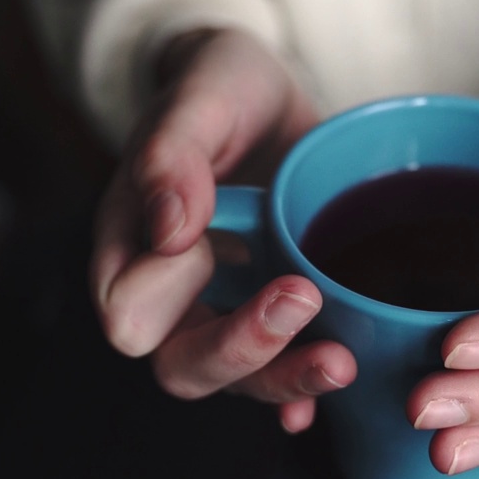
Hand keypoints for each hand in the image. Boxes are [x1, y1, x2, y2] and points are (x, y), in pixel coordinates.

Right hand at [91, 29, 355, 431]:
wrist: (265, 96)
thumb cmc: (219, 88)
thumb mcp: (200, 97)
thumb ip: (173, 152)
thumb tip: (170, 229)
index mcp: (129, 247)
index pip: (130, 311)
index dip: (167, 294)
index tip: (205, 247)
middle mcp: (173, 295)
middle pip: (185, 365)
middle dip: (242, 349)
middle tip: (300, 297)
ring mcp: (228, 309)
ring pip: (243, 380)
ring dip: (288, 377)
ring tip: (340, 360)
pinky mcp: (275, 310)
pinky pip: (286, 367)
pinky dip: (309, 390)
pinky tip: (348, 380)